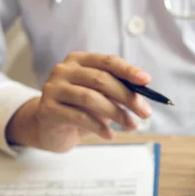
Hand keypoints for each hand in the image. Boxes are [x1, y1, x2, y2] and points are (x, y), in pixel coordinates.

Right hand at [6, 51, 152, 152]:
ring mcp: (53, 88)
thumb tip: (141, 100)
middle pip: (101, 80)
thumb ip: (115, 93)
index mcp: (78, 61)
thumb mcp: (99, 98)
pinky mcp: (48, 109)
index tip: (146, 80)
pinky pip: (80, 117)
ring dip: (116, 113)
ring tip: (131, 125)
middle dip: (127, 97)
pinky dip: (99, 127)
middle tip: (145, 112)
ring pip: (91, 98)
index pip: (107, 61)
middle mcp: (64, 70)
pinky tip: (110, 135)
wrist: (48, 128)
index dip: (128, 70)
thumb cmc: (78, 110)